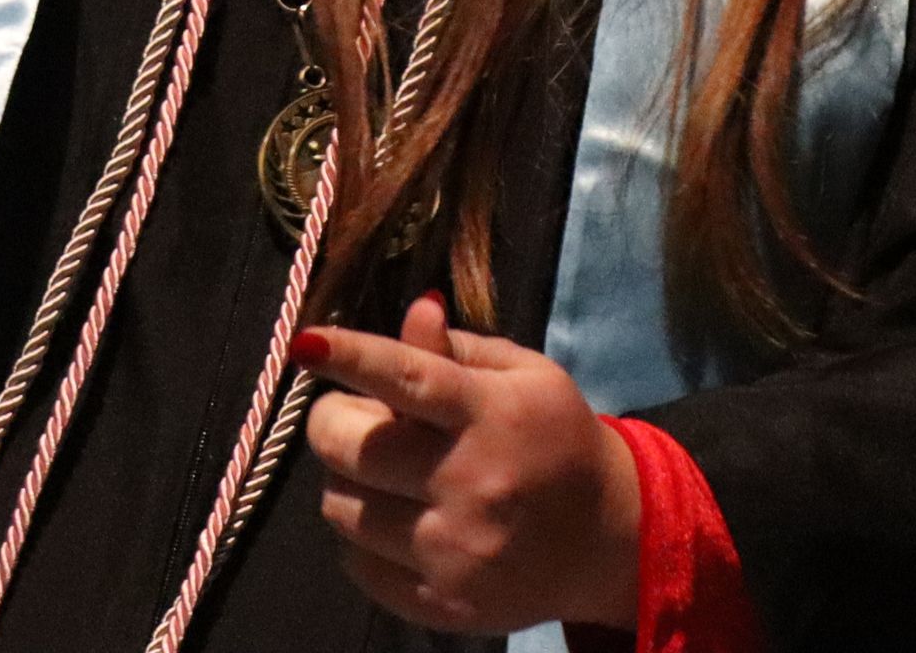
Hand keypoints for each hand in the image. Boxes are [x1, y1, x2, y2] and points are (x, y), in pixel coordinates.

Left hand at [298, 292, 641, 634]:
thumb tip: (413, 311)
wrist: (610, 540)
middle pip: (350, 448)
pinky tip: (395, 520)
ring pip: (340, 508)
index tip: (306, 346)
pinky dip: (359, 536)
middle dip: (334, 422)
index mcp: (492, 416)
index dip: (351, 357)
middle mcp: (471, 486)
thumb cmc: (555, 440)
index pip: (409, 378)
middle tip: (360, 418)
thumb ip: (458, 349)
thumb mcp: (524, 376)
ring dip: (347, 480)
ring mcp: (454, 553)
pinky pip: (356, 564)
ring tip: (383, 474)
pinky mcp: (442, 604)